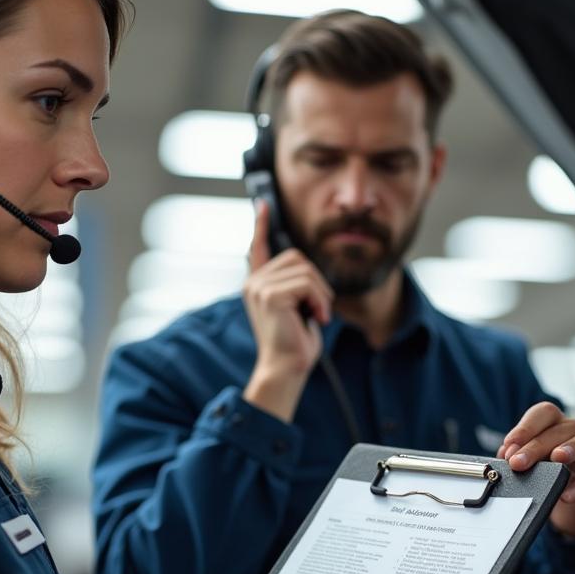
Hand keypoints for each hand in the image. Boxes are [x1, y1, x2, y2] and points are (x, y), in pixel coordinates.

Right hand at [242, 202, 333, 422]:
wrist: (286, 368)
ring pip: (306, 271)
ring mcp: (259, 288)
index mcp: (257, 285)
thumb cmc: (294, 344)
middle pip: (297, 257)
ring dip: (321, 294)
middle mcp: (253, 283)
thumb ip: (295, 287)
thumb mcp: (296, 309)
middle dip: (316, 282)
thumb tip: (307, 271)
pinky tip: (316, 319)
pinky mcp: (270, 296)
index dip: (261, 226)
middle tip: (317, 309)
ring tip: (316, 316)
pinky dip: (319, 301)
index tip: (262, 205)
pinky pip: (307, 284)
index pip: (257, 249)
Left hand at [498, 401, 574, 537]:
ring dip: (569, 449)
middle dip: (534, 447)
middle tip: (517, 463)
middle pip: (557, 431)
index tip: (509, 443)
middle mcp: (573, 430)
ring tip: (556, 460)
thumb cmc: (548, 467)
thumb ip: (517, 454)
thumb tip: (505, 455)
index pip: (543, 413)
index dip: (526, 426)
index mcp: (552, 423)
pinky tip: (567, 494)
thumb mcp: (531, 460)